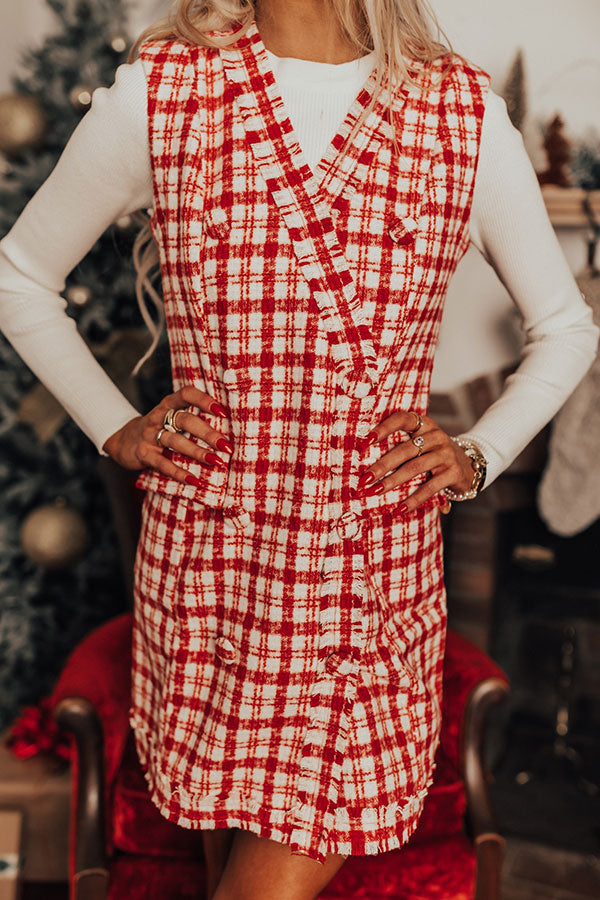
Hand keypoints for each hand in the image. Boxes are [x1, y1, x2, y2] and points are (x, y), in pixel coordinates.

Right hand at [102, 385, 232, 486]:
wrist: (123, 441)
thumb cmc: (159, 429)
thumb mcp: (171, 418)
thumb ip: (193, 419)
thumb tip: (229, 430)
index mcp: (168, 404)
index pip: (186, 394)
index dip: (204, 400)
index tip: (223, 412)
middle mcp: (158, 416)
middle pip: (185, 420)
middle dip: (208, 433)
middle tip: (227, 446)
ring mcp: (149, 435)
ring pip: (176, 441)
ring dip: (198, 452)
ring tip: (217, 462)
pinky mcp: (144, 454)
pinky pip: (163, 464)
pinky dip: (180, 473)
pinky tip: (195, 480)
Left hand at [357, 410, 474, 511]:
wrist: (469, 466)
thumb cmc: (433, 455)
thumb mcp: (421, 445)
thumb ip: (401, 448)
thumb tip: (367, 468)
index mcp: (424, 425)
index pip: (402, 419)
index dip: (384, 427)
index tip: (366, 440)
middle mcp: (436, 436)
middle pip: (405, 449)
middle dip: (382, 465)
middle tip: (364, 479)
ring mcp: (446, 453)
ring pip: (414, 467)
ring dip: (392, 481)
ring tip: (376, 491)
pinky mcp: (453, 472)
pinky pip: (430, 487)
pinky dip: (413, 499)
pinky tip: (400, 509)